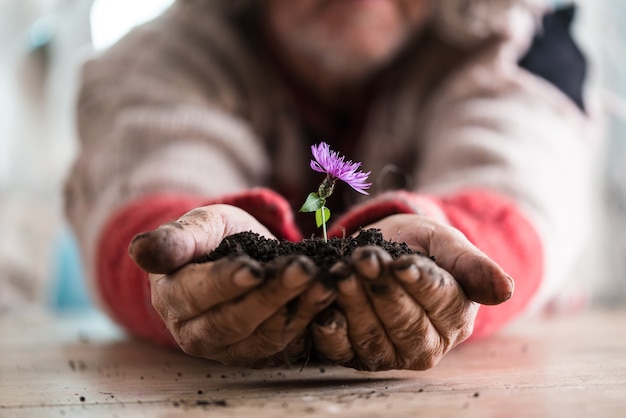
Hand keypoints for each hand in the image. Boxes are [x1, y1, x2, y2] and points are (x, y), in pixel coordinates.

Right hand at [129, 204, 335, 366]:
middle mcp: (197, 333)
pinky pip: (286, 342)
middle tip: (304, 269)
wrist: (235, 254)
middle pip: (235, 321)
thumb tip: (140, 252)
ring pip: (264, 335)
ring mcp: (230, 348)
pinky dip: (310, 318)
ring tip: (324, 280)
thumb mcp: (197, 226)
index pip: (198, 295)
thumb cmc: (212, 237)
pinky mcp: (259, 353)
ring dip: (298, 308)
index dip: (226, 282)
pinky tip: (328, 293)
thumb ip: (175, 239)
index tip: (254, 268)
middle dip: (273, 295)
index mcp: (174, 299)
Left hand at [311, 214, 513, 370]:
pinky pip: (342, 351)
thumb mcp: (447, 244)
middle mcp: (425, 345)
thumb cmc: (421, 246)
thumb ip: (472, 265)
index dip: (418, 283)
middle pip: (404, 323)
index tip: (401, 263)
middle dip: (381, 289)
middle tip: (363, 260)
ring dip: (354, 303)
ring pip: (372, 336)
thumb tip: (506, 290)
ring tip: (341, 272)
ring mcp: (388, 354)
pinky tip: (325, 311)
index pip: (439, 303)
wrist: (383, 250)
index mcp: (455, 318)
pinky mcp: (355, 355)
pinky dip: (332, 333)